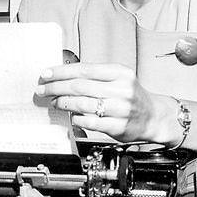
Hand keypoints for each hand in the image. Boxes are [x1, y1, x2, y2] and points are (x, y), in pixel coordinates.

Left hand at [36, 62, 176, 144]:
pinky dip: (76, 118)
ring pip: (82, 104)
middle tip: (42, 89)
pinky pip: (90, 121)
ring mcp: (121, 109)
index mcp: (120, 73)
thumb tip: (62, 74)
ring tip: (53, 101)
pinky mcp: (118, 126)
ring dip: (62, 103)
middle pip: (80, 86)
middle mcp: (122, 90)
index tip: (46, 74)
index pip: (84, 69)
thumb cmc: (131, 96)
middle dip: (56, 87)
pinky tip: (71, 115)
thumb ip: (94, 76)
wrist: (154, 117)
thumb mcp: (118, 78)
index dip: (61, 72)